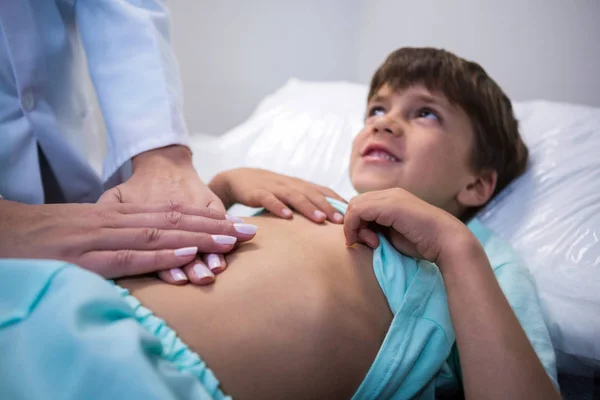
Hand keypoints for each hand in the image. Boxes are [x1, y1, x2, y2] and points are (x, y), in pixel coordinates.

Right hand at [0, 200, 255, 278]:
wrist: (12, 229)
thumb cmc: (55, 233)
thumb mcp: (95, 231)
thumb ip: (125, 238)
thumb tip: (156, 249)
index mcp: (125, 217)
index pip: (174, 216)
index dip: (209, 221)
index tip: (237, 228)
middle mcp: (122, 222)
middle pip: (177, 222)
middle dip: (216, 228)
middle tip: (249, 232)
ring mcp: (107, 236)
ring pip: (161, 234)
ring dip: (199, 238)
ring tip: (230, 240)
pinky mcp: (91, 255)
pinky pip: (131, 253)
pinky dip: (162, 253)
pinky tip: (187, 252)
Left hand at [98, 145, 252, 284]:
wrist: (162, 161)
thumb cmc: (138, 188)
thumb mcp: (115, 199)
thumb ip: (107, 215)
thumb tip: (92, 244)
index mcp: (142, 215)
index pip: (155, 242)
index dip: (167, 261)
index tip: (179, 276)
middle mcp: (168, 210)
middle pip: (184, 234)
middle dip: (198, 256)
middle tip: (209, 274)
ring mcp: (190, 202)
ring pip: (203, 222)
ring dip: (216, 241)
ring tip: (225, 259)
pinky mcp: (207, 197)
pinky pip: (217, 209)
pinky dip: (227, 221)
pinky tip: (240, 232)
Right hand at [209, 168, 346, 223]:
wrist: (238, 178)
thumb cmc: (270, 190)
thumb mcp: (291, 195)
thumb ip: (309, 204)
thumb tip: (332, 221)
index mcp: (301, 186)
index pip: (324, 192)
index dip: (339, 202)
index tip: (355, 215)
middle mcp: (291, 185)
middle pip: (313, 194)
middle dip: (329, 207)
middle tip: (343, 221)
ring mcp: (275, 188)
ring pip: (295, 197)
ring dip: (309, 207)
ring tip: (321, 219)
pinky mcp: (257, 192)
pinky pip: (269, 200)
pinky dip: (278, 207)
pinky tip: (286, 216)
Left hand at [344, 188, 472, 265]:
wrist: (446, 241)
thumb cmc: (424, 243)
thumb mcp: (394, 235)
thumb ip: (378, 230)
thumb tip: (358, 233)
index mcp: (393, 199)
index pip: (362, 205)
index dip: (355, 223)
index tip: (358, 241)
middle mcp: (391, 194)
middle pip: (356, 204)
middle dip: (353, 224)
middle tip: (362, 242)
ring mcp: (391, 197)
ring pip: (355, 206)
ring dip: (354, 227)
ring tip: (370, 243)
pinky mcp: (390, 204)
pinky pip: (359, 210)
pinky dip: (354, 225)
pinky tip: (365, 240)